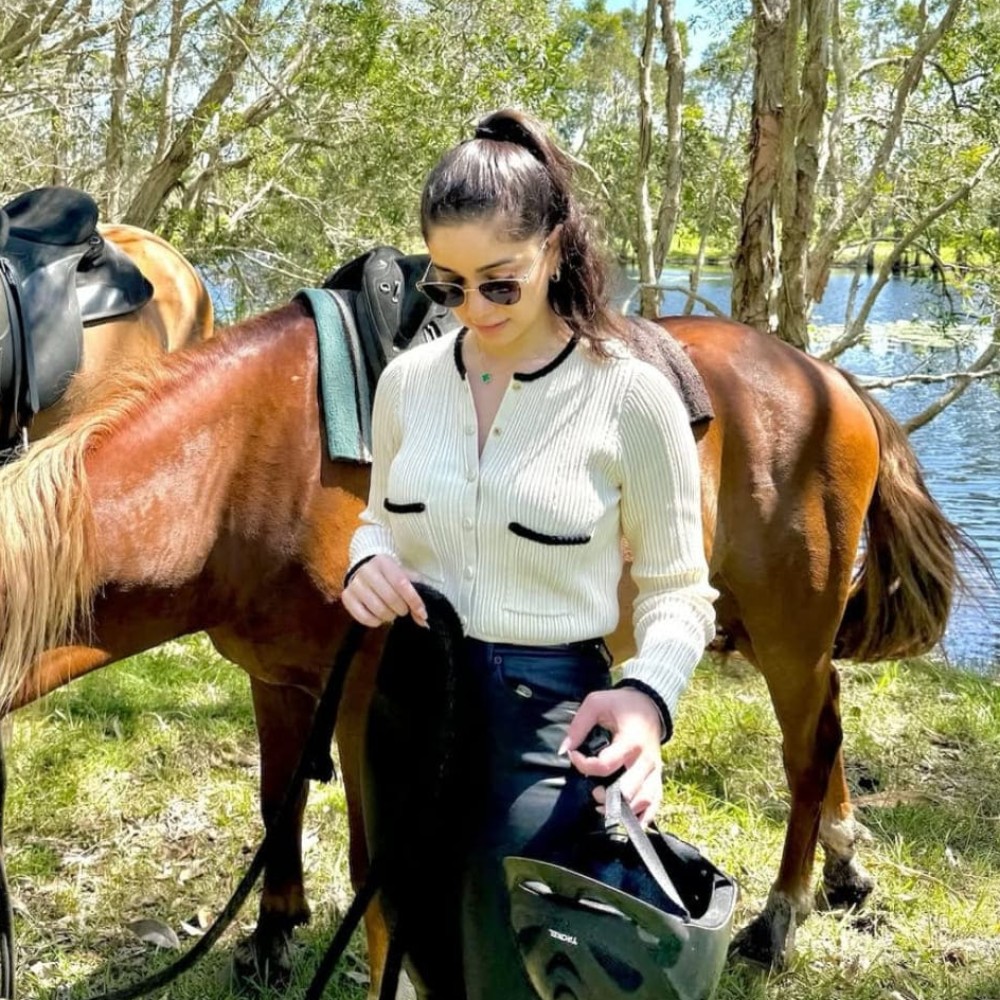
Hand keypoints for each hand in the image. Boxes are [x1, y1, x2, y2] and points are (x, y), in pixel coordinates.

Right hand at [341, 555, 428, 628]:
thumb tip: (423, 619)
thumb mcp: (405, 577)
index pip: (401, 583)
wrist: (365, 571)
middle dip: (402, 609)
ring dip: (390, 616)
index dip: (414, 600)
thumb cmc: (390, 576)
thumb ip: (417, 595)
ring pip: (378, 609)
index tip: (423, 613)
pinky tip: (379, 616)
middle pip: (390, 598)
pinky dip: (375, 621)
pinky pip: (363, 617)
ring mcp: (354, 584)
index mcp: (383, 561)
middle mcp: (366, 570)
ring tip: (392, 612)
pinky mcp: (346, 597)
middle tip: (403, 609)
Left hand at [560, 688, 663, 825]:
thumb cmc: (620, 704)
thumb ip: (578, 726)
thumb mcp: (596, 703)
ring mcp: (654, 771)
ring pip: (644, 800)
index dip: (584, 764)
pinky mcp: (657, 777)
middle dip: (607, 797)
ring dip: (623, 810)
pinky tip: (628, 822)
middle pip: (628, 790)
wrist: (649, 704)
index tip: (573, 755)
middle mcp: (645, 759)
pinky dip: (643, 817)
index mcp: (630, 740)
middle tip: (594, 791)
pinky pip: (655, 804)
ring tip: (603, 804)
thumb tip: (564, 750)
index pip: (605, 764)